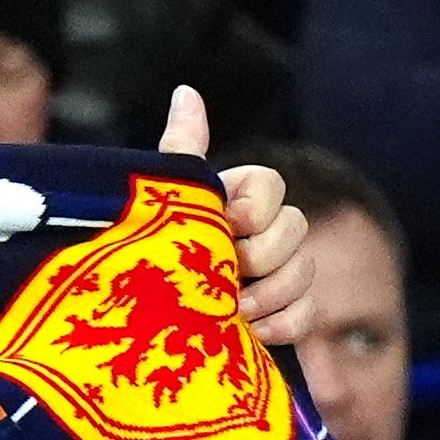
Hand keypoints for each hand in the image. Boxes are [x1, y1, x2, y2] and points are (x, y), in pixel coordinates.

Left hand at [157, 84, 312, 346]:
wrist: (129, 347)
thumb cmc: (140, 271)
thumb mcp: (157, 210)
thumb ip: (180, 155)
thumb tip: (187, 91)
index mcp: (224, 207)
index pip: (269, 184)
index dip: (256, 204)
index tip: (228, 224)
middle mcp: (252, 239)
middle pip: (297, 226)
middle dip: (264, 253)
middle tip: (226, 275)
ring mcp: (269, 281)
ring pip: (307, 270)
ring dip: (272, 292)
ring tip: (231, 312)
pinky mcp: (277, 323)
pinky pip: (309, 313)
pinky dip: (285, 324)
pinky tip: (251, 333)